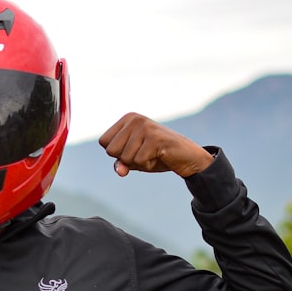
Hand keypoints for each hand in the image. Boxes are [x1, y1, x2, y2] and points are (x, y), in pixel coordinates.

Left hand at [99, 112, 213, 177]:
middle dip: (127, 159)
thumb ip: (122, 163)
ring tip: (154, 154)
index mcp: (127, 119)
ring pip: (125, 157)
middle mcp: (135, 119)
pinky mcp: (155, 138)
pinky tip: (160, 156)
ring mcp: (145, 127)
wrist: (187, 157)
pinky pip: (139, 161)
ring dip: (140, 163)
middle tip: (146, 153)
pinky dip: (148, 165)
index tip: (135, 149)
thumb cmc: (158, 156)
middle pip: (111, 150)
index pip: (104, 142)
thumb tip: (120, 171)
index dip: (117, 153)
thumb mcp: (134, 160)